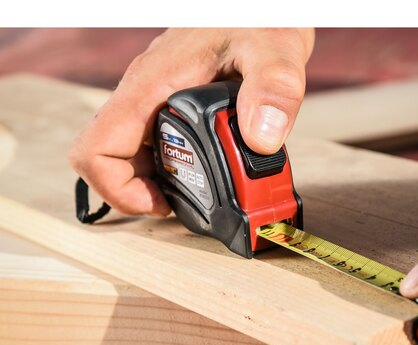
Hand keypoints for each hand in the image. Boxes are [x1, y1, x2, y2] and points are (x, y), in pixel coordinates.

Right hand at [69, 28, 313, 215]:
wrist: (262, 4)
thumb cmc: (260, 15)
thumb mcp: (274, 49)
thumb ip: (273, 89)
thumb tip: (262, 139)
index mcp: (152, 84)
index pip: (96, 148)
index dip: (117, 189)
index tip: (159, 203)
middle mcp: (147, 94)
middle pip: (111, 159)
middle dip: (142, 192)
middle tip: (185, 204)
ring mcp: (157, 98)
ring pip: (132, 153)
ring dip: (157, 181)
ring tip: (198, 192)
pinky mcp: (174, 101)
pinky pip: (156, 141)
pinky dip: (175, 164)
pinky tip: (208, 168)